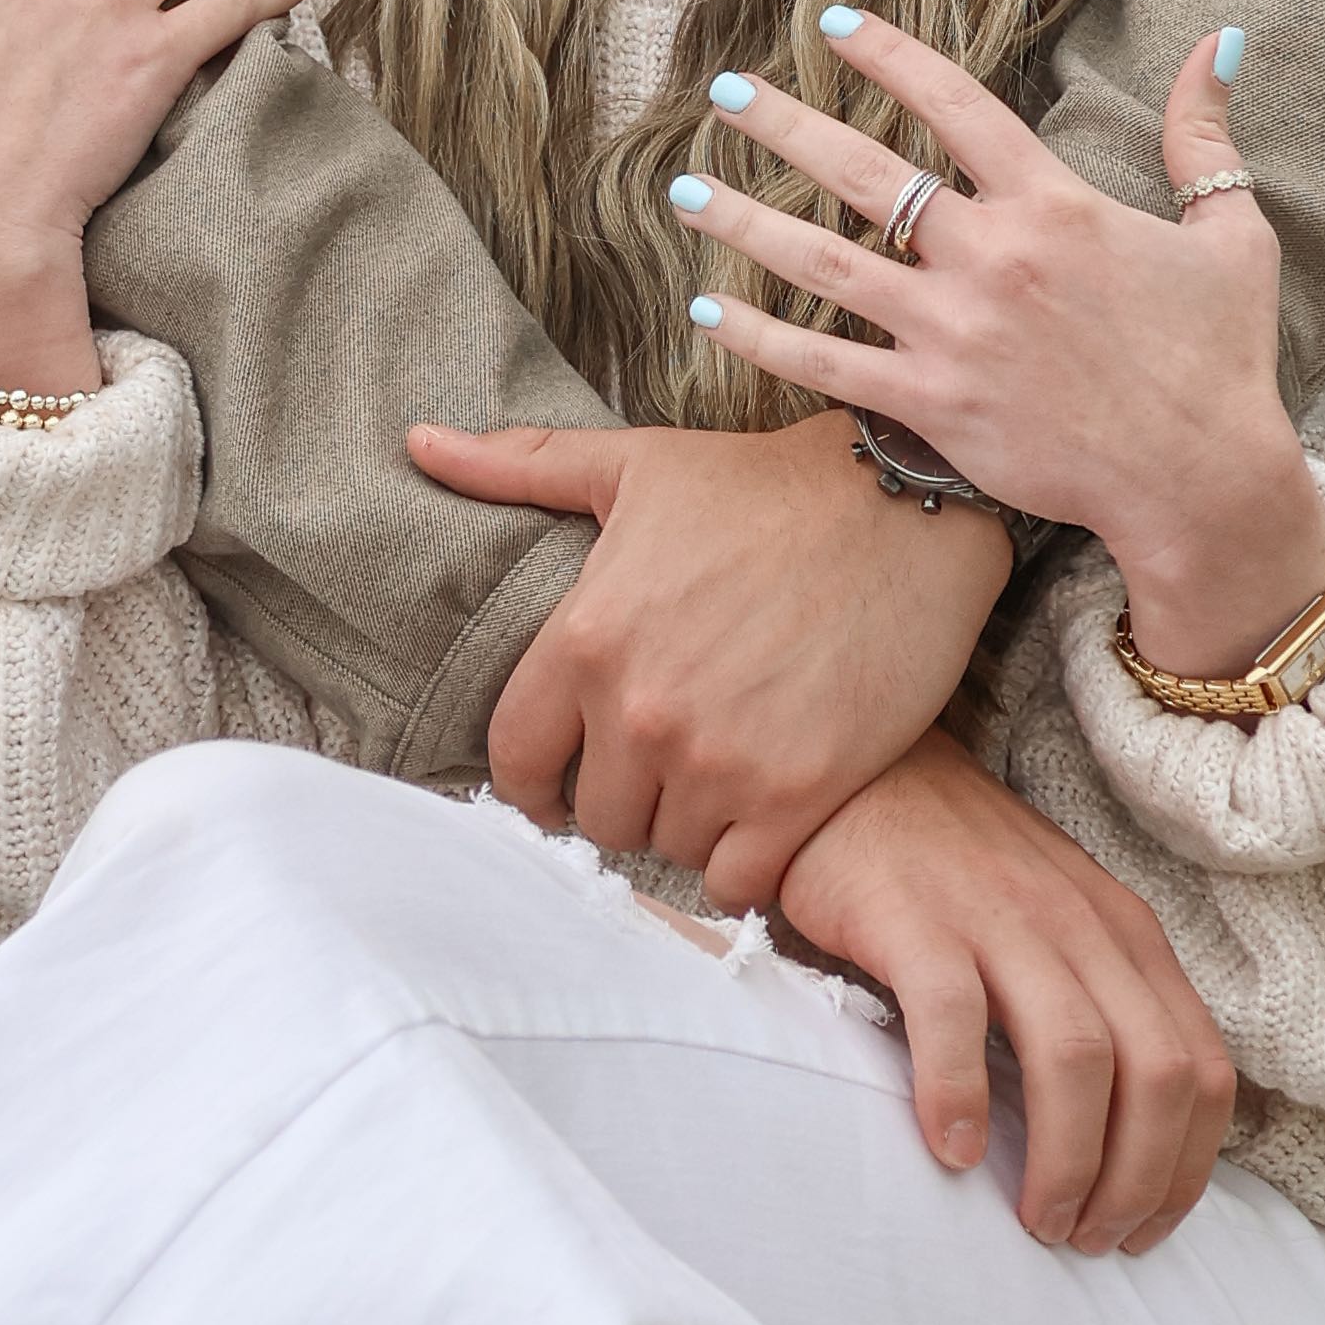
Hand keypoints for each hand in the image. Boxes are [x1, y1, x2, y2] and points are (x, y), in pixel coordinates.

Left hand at [408, 407, 1005, 901]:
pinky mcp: (798, 793)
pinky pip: (737, 880)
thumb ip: (521, 468)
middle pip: (596, 815)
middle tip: (661, 767)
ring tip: (720, 779)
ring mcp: (721, 760)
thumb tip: (418, 445)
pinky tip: (762, 819)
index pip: (516, 759)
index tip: (558, 782)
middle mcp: (642, 710)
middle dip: (621, 796)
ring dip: (688, 825)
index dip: (532, 780)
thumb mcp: (636, 466)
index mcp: (588, 638)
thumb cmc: (766, 485)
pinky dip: (744, 863)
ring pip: (668, 847)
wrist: (906, 505)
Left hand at [673, 16, 1324, 688]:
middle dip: (784, 124)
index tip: (833, 24)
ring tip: (684, 191)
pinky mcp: (934, 405)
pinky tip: (707, 313)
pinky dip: (761, 338)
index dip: (889, 55)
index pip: (955, 104)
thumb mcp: (1232, 235)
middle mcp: (991, 257)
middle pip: (864, 172)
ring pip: (823, 263)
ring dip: (745, 222)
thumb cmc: (1218, 359)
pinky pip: (826, 365)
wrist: (1200, 477)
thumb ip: (1203, 137)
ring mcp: (954, 332)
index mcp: (1055, 205)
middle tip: (723, 90)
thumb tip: (1217, 42)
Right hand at [776, 731, 1233, 1250]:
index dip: (1187, 1168)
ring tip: (1036, 1219)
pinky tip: (952, 1151)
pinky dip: (962, 1096)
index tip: (1144, 1230)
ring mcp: (1003, 920)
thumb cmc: (957, 873)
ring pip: (1077, 1058)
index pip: (1204, 1069)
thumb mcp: (1061, 929)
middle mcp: (1084, 927)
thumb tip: (1127, 1141)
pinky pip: (955, 1019)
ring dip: (1067, 1160)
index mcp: (1129, 938)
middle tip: (1087, 1239)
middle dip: (1136, 1180)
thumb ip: (1101, 1006)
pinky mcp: (918, 919)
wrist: (860, 776)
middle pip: (1156, 1076)